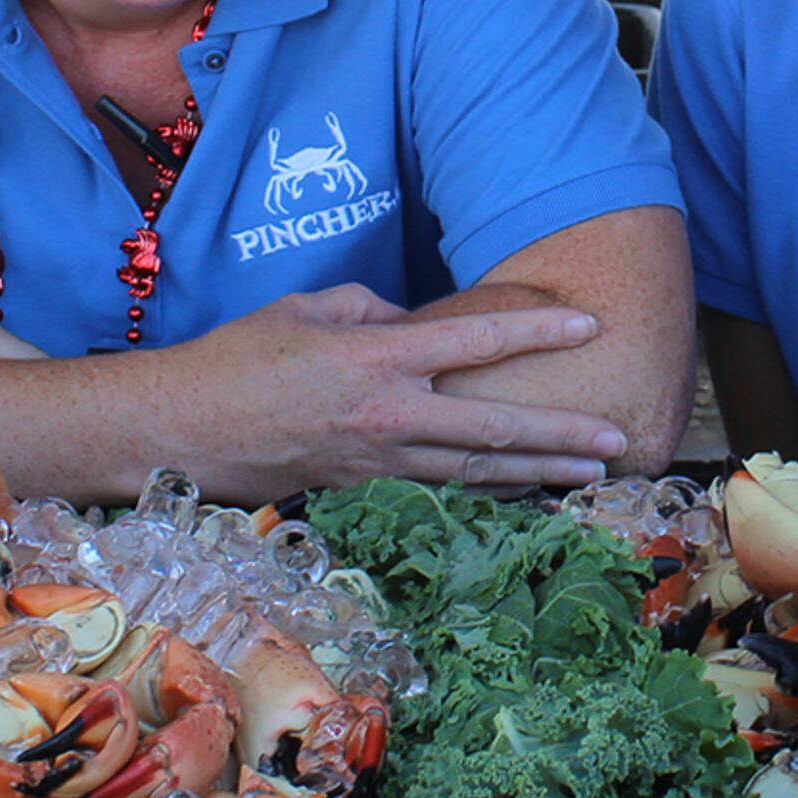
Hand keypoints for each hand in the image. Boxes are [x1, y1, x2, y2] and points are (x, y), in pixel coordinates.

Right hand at [169, 285, 625, 495]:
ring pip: (474, 469)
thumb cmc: (236, 357)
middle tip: (617, 436)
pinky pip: (438, 487)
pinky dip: (485, 488)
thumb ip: (366, 308)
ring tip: (591, 471)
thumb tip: (408, 322)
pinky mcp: (362, 488)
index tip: (588, 326)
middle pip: (493, 427)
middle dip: (561, 433)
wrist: (180, 429)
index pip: (474, 341)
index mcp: (375, 355)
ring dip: (538, 471)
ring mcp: (377, 460)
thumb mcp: (304, 308)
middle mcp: (387, 413)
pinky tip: (521, 490)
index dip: (536, 331)